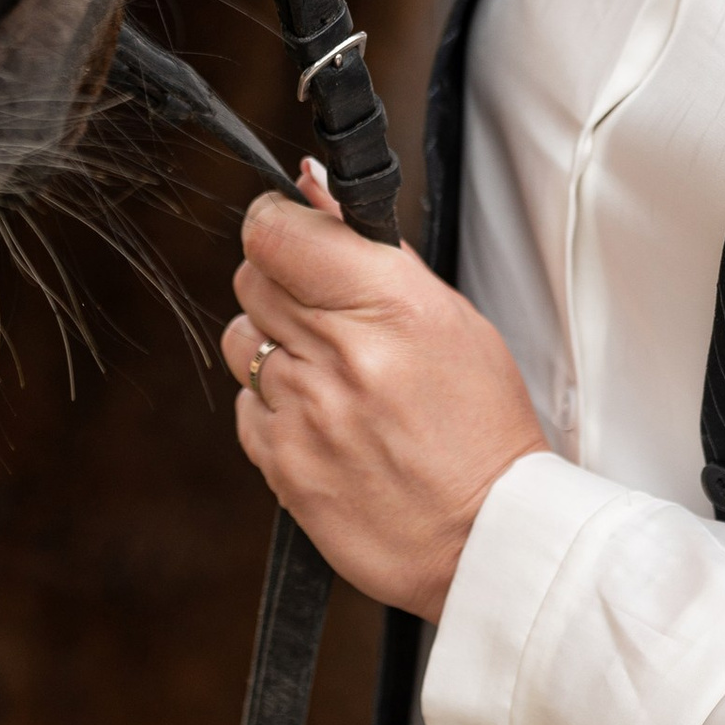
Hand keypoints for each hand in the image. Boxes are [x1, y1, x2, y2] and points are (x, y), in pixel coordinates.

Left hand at [221, 166, 547, 617]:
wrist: (484, 537)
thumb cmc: (480, 427)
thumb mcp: (451, 319)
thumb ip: (374, 253)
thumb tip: (310, 187)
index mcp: (392, 305)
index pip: (278, 232)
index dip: (275, 223)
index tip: (288, 231)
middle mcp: (341, 354)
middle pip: (251, 279)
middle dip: (280, 282)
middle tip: (323, 310)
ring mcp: (305, 412)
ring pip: (239, 341)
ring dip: (272, 347)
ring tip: (328, 373)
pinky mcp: (281, 465)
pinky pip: (245, 407)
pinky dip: (274, 408)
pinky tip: (324, 423)